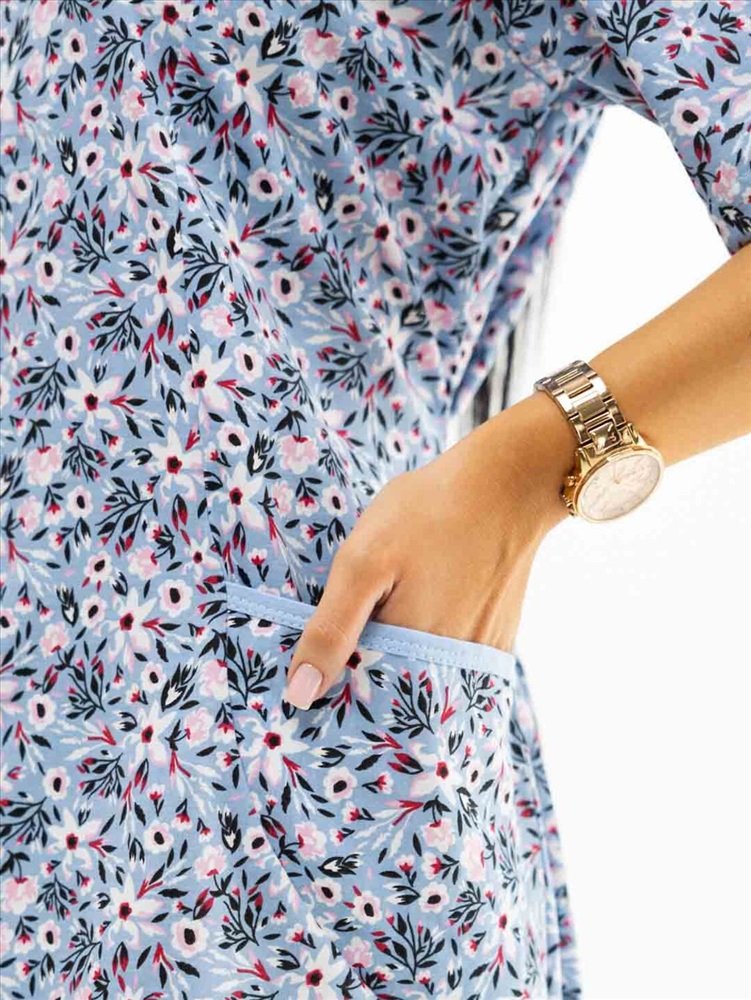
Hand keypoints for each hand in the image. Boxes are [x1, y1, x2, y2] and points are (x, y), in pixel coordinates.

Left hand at [281, 392, 574, 708]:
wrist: (507, 484)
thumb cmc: (429, 514)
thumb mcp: (362, 562)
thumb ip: (331, 629)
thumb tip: (301, 694)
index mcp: (409, 656)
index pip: (358, 698)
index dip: (333, 683)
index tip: (314, 664)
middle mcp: (450, 671)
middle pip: (394, 691)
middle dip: (367, 670)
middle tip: (359, 623)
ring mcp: (478, 657)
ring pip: (422, 675)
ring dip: (401, 654)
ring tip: (394, 606)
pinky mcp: (496, 640)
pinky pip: (452, 659)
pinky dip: (431, 642)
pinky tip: (425, 603)